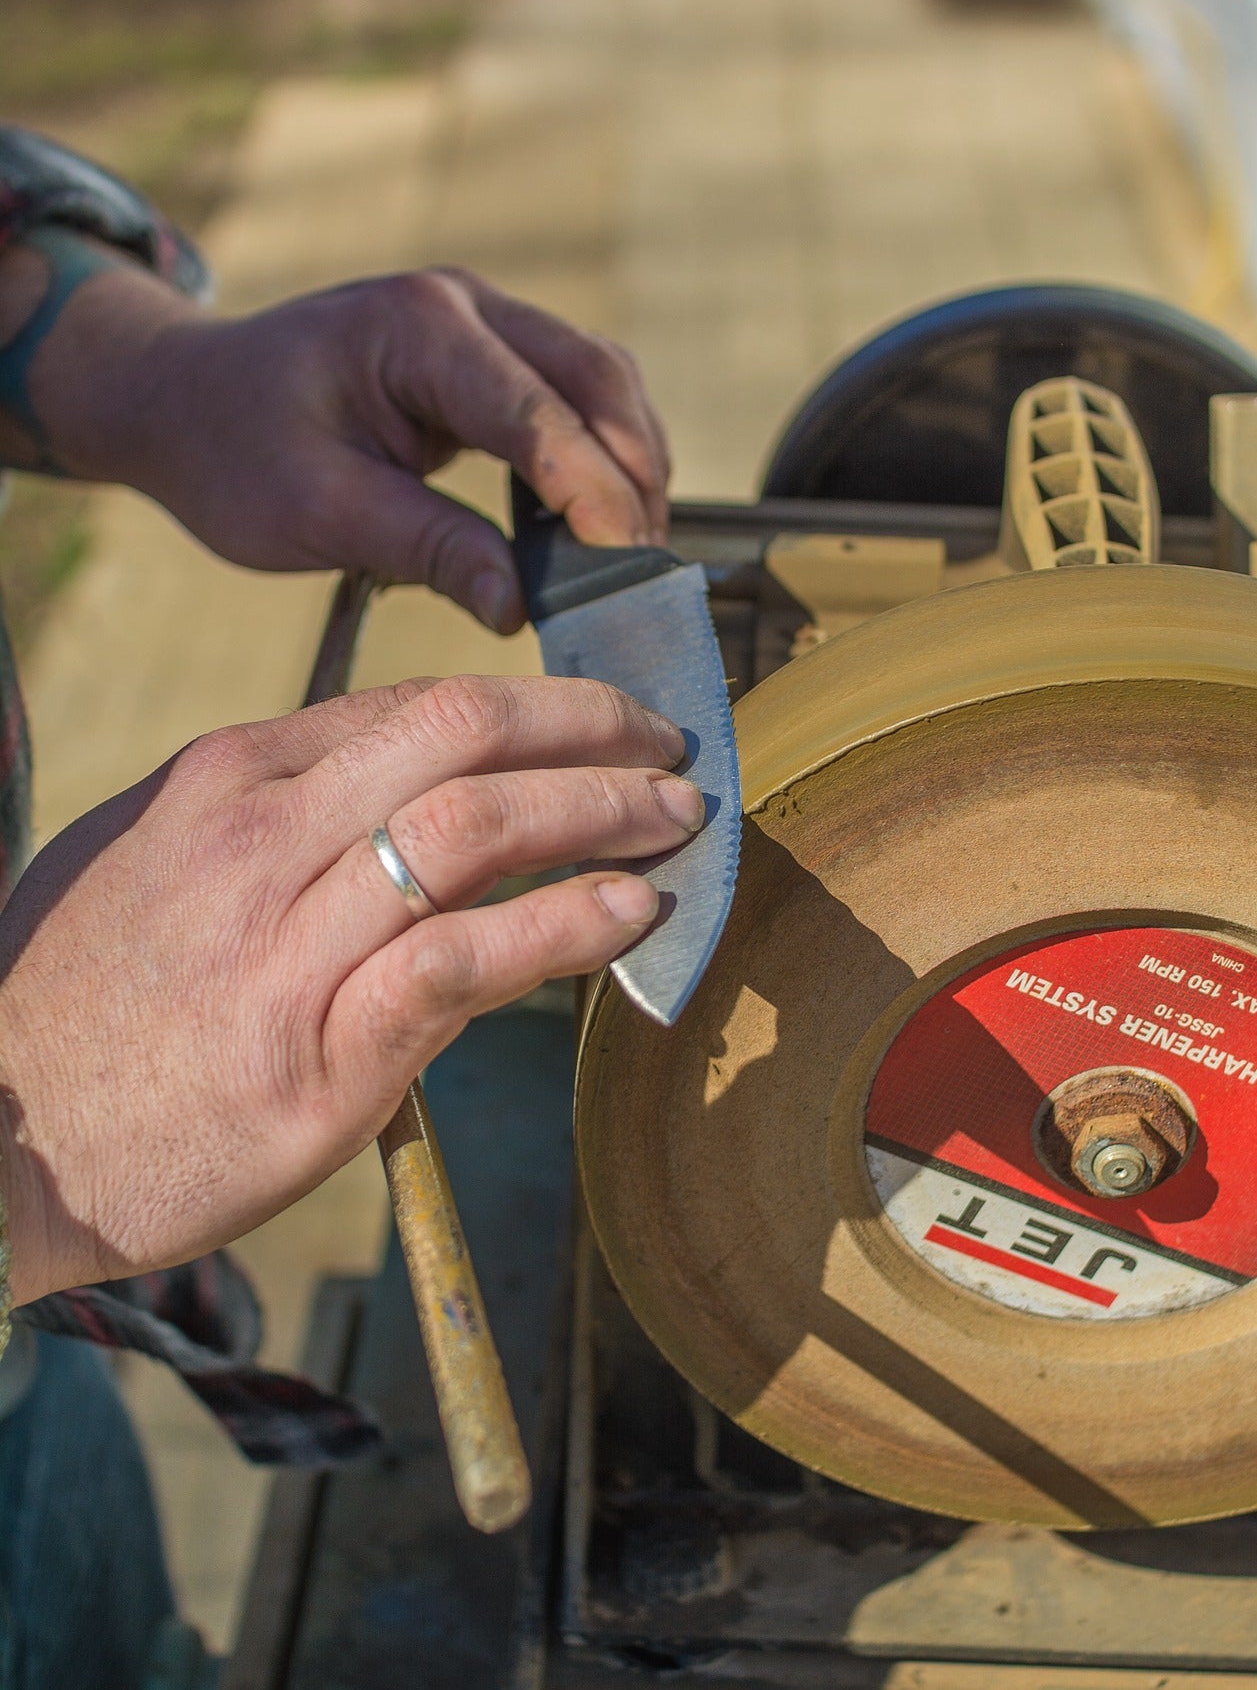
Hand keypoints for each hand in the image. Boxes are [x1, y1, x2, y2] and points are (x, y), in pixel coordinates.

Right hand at [0, 675, 700, 1303]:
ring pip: (478, 830)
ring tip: (676, 819)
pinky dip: (565, 925)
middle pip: (462, 735)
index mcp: (225, 779)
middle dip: (589, 727)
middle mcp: (260, 837)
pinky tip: (630, 913)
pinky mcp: (319, 1056)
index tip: (597, 722)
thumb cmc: (75, 1005)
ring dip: (602, 813)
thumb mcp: (141, 858)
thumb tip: (379, 796)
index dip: (530, 705)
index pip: (413, 706)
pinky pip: (466, 960)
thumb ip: (263, 816)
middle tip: (668, 745)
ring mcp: (288, 944)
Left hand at [25, 258, 669, 631]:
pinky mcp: (488, 355)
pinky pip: (574, 396)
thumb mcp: (318, 511)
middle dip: (634, 474)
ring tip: (633, 556)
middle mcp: (463, 305)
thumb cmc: (233, 450)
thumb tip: (519, 607)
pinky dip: (599, 456)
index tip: (627, 565)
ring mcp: (482, 321)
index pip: (535, 411)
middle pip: (596, 376)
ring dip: (629, 463)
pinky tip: (597, 524)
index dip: (592, 490)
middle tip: (646, 571)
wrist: (184, 399)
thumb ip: (427, 548)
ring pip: (601, 380)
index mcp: (415, 330)